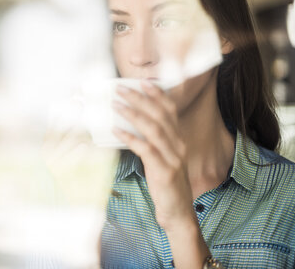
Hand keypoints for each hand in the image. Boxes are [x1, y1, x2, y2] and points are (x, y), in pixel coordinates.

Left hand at [111, 81, 194, 231]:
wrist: (178, 212)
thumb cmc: (165, 183)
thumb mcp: (161, 158)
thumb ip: (151, 141)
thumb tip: (129, 125)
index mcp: (178, 139)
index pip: (170, 110)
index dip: (158, 94)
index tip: (144, 82)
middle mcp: (178, 145)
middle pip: (160, 115)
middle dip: (140, 99)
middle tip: (121, 89)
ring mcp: (173, 158)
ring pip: (153, 129)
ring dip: (133, 114)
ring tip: (116, 105)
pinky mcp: (164, 171)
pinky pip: (146, 150)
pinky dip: (131, 138)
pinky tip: (117, 130)